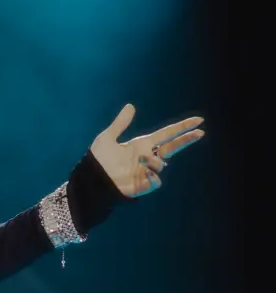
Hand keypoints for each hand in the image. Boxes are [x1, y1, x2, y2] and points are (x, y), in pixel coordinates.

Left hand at [89, 103, 204, 198]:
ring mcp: (147, 171)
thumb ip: (120, 124)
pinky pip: (157, 181)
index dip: (182, 127)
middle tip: (201, 132)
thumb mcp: (107, 139)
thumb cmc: (97, 161)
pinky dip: (153, 177)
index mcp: (142, 144)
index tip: (198, 121)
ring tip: (138, 161)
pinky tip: (143, 174)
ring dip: (153, 161)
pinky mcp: (144, 185)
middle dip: (187, 139)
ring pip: (162, 164)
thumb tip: (131, 106)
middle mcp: (148, 157)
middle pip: (173, 146)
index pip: (167, 134)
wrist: (91, 182)